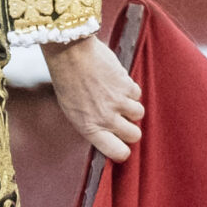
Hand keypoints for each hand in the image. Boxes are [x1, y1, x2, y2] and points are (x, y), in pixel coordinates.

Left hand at [42, 33, 143, 161]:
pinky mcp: (126, 86)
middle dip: (130, 128)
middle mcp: (106, 118)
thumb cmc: (67, 81)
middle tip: (121, 119)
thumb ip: (91, 124)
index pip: (118, 152)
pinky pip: (137, 94)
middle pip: (134, 135)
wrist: (70, 53)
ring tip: (117, 98)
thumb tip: (107, 134)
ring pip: (139, 114)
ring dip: (131, 108)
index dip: (123, 151)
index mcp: (89, 128)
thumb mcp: (72, 110)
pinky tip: (116, 83)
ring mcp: (118, 102)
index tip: (121, 145)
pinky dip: (130, 90)